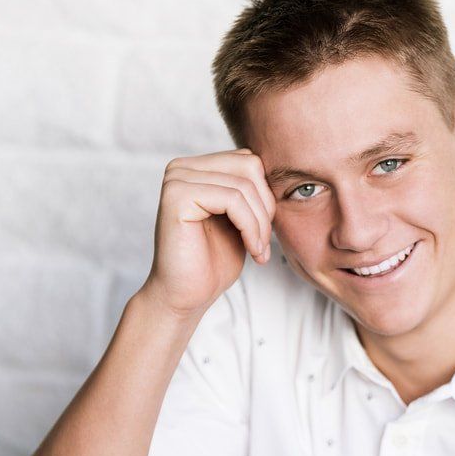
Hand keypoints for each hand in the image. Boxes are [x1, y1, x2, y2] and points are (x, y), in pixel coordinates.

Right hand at [138, 148, 275, 318]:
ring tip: (259, 250)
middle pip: (249, 165)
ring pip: (243, 185)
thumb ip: (250, 190)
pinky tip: (252, 250)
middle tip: (264, 242)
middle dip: (265, 206)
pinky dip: (250, 228)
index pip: (249, 160)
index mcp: (196, 168)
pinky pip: (232, 200)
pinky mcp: (177, 196)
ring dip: (260, 223)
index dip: (266, 195)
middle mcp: (181, 167)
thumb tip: (278, 168)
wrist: (186, 295)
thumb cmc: (212, 261)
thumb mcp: (239, 219)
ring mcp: (176, 179)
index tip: (265, 232)